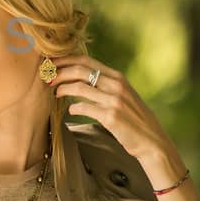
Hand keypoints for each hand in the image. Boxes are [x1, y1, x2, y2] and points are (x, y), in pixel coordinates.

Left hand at [45, 55, 177, 164]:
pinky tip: (70, 110)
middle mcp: (116, 85)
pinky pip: (83, 107)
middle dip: (59, 72)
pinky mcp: (110, 117)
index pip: (86, 60)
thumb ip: (105, 85)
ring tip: (54, 92)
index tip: (51, 63)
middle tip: (47, 78)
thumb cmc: (134, 119)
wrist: (152, 140)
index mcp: (118, 77)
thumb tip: (78, 79)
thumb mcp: (123, 95)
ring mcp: (113, 100)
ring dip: (62, 88)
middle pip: (79, 70)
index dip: (65, 60)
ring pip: (79, 87)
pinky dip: (73, 108)